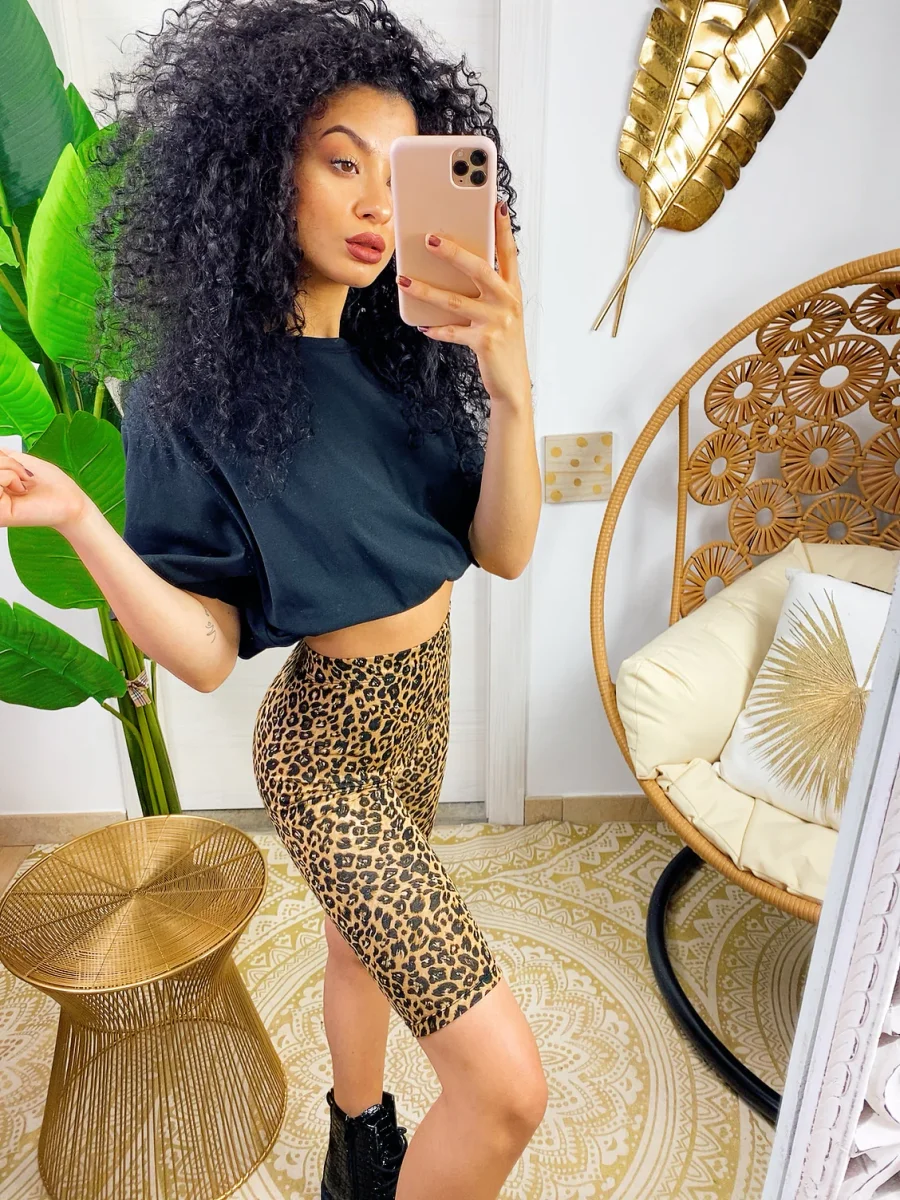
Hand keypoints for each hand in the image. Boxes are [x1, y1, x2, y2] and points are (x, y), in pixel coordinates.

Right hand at [0, 446, 89, 530]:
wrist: (69, 502)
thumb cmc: (50, 484)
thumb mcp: (18, 461)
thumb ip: (1, 456)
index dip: (3, 458)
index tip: (19, 470)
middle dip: (6, 462)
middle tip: (24, 476)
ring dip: (11, 469)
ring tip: (24, 484)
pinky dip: (11, 478)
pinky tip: (22, 491)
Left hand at [397, 201, 531, 405]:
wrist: (512, 381)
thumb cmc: (502, 342)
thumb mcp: (500, 313)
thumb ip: (485, 291)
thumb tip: (452, 271)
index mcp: (512, 290)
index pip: (508, 253)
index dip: (502, 228)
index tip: (495, 204)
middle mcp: (507, 301)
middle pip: (479, 269)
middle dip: (453, 252)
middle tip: (430, 239)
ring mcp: (496, 322)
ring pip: (455, 300)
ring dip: (426, 290)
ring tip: (404, 280)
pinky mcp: (483, 341)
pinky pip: (451, 332)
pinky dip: (435, 329)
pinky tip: (422, 326)